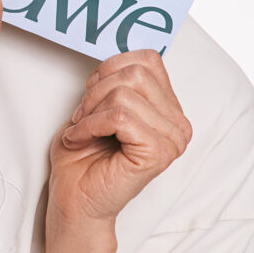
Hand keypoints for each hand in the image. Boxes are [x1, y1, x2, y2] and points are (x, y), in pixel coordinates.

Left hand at [47, 49, 192, 236]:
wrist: (75, 200)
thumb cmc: (83, 158)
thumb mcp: (97, 105)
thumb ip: (115, 79)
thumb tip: (116, 51)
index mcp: (169, 108)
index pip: (148, 59)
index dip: (109, 70)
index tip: (91, 97)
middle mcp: (178, 123)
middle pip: (136, 72)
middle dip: (97, 90)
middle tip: (83, 117)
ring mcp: (172, 140)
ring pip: (124, 92)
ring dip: (91, 110)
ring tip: (82, 131)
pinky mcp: (157, 153)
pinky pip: (119, 116)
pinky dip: (90, 124)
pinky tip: (82, 140)